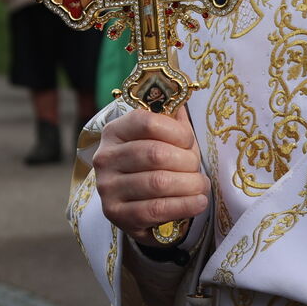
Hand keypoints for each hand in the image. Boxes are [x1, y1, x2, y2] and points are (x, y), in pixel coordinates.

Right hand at [91, 106, 208, 243]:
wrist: (136, 205)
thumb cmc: (153, 165)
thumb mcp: (160, 137)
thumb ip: (171, 117)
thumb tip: (183, 91)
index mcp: (115, 131)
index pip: (146, 122)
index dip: (176, 132)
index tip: (189, 143)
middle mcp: (105, 158)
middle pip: (156, 154)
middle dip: (187, 162)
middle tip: (197, 169)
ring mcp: (108, 188)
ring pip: (158, 183)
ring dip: (190, 185)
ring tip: (201, 186)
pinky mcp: (116, 215)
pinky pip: (157, 209)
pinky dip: (184, 206)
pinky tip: (198, 202)